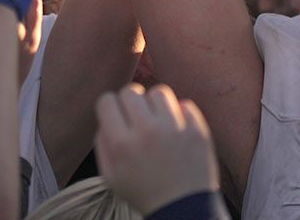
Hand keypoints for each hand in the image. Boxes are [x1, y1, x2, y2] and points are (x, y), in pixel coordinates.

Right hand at [95, 84, 218, 215]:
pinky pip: (185, 104)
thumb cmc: (143, 192)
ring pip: (159, 92)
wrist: (183, 209)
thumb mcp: (110, 175)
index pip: (107, 100)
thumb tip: (106, 118)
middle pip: (131, 91)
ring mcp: (175, 129)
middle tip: (137, 116)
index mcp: (122, 143)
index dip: (109, 106)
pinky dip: (179, 113)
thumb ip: (102, 143)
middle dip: (130, 101)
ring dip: (155, 103)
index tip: (116, 115)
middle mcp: (147, 131)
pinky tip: (176, 128)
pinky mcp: (197, 131)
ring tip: (158, 120)